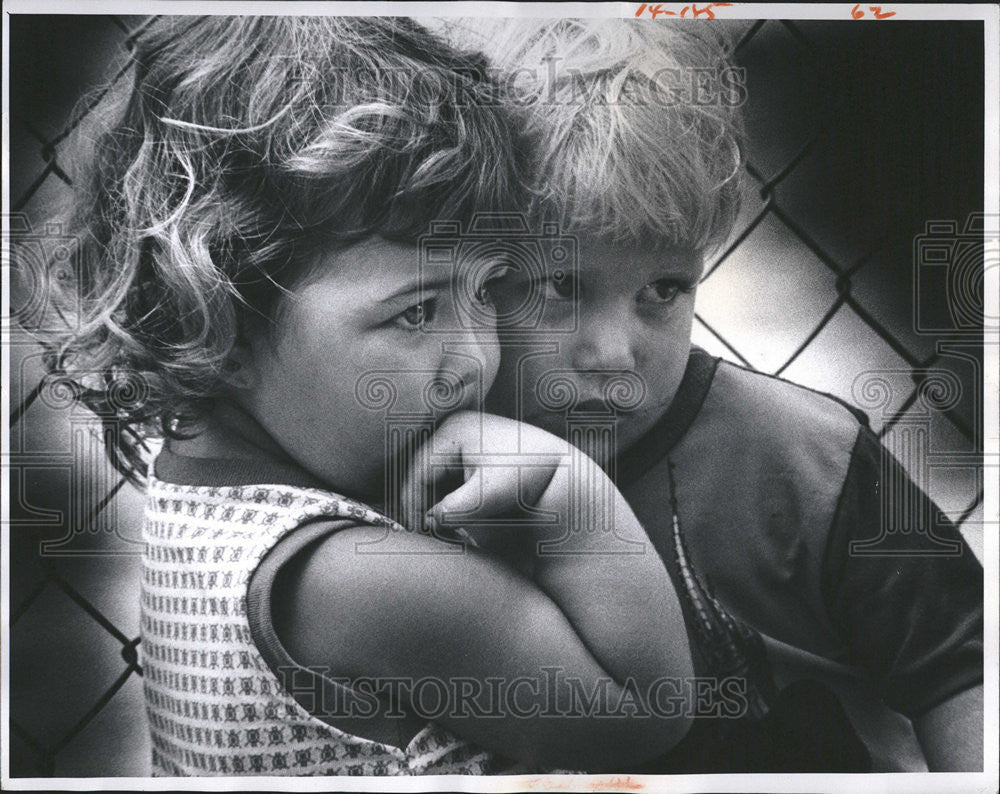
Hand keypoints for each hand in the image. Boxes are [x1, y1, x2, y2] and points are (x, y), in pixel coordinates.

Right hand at [398, 410, 573, 546]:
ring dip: (433, 501)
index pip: (418, 472)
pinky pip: (448, 475)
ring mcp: (463, 436)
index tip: (416, 530)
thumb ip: (454, 509)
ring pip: (434, 475)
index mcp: (453, 431)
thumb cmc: (528, 477)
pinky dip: (446, 495)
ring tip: (437, 529)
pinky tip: (451, 517)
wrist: (561, 469)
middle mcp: (454, 428)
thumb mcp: (489, 495)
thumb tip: (427, 523)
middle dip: (421, 503)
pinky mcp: (471, 449)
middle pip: (423, 472)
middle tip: (423, 533)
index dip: (412, 503)